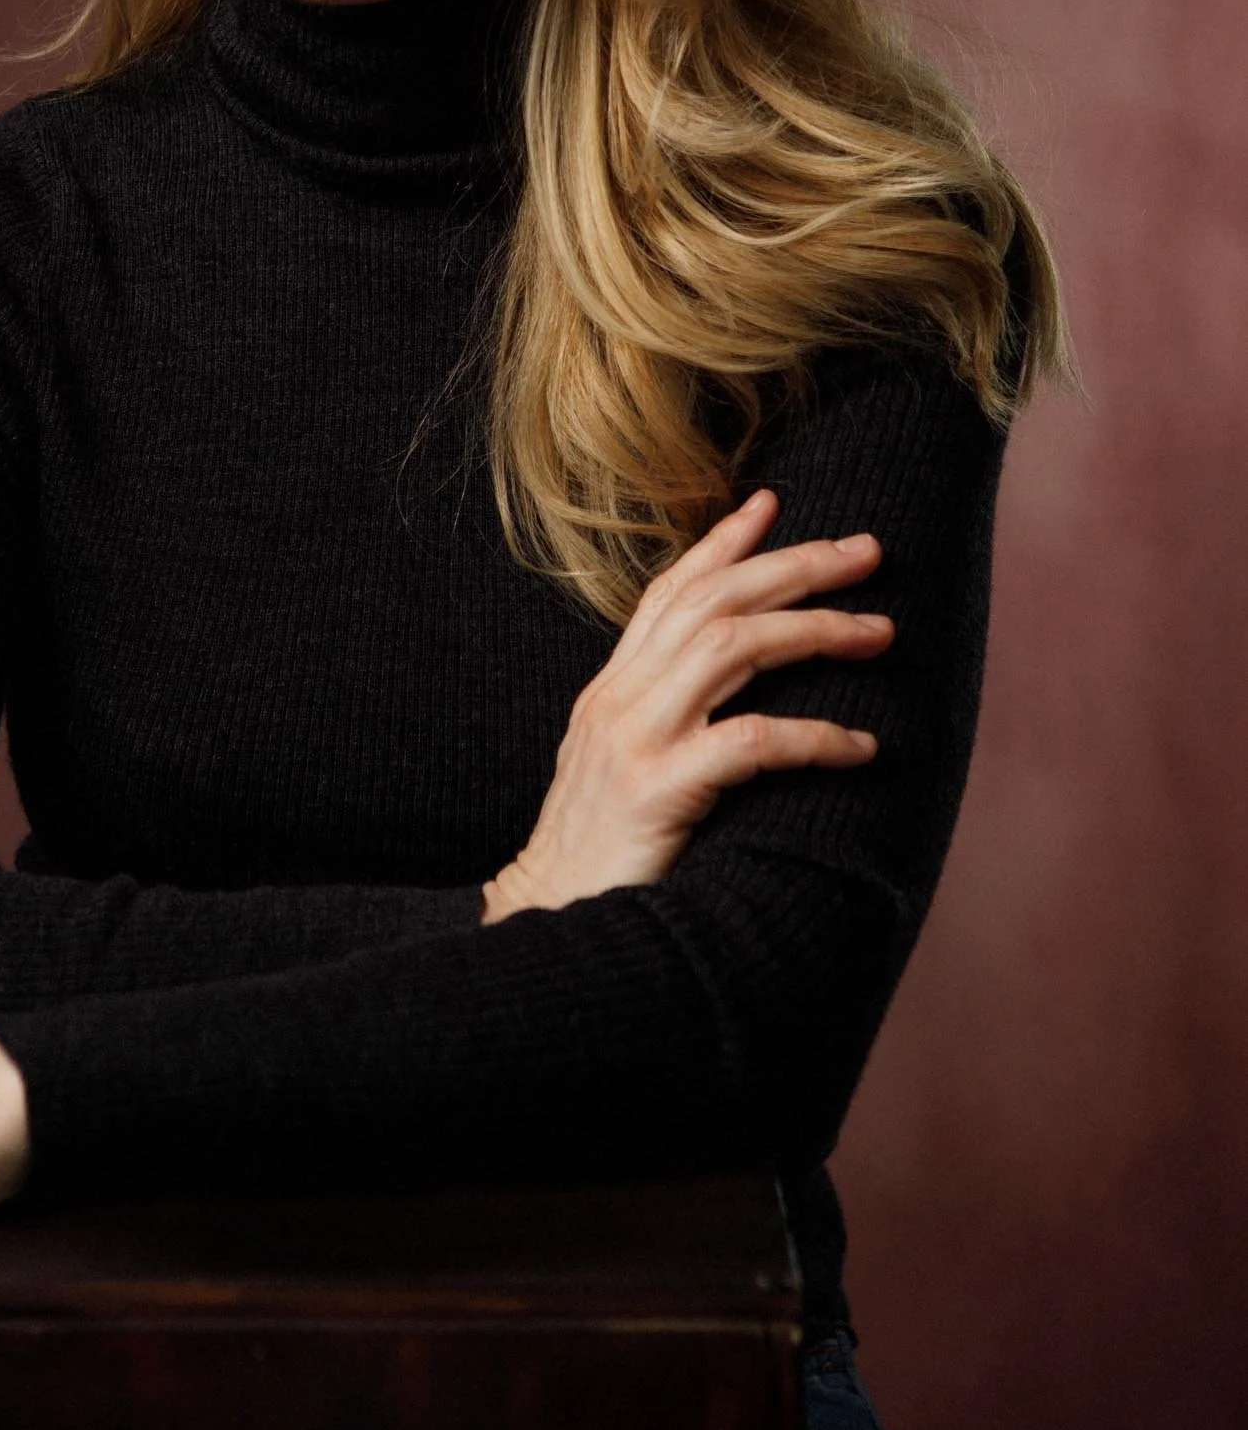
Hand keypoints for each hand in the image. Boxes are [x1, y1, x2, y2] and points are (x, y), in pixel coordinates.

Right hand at [482, 488, 889, 920]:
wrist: (549, 927)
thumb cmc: (598, 857)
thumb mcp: (618, 768)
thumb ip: (660, 719)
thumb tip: (728, 691)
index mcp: (610, 691)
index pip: (667, 593)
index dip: (720, 544)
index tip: (770, 503)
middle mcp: (619, 701)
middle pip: (714, 603)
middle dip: (794, 566)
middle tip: (866, 552)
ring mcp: (635, 741)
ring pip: (734, 649)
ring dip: (816, 631)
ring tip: (879, 633)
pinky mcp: (658, 791)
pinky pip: (752, 743)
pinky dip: (815, 737)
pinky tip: (861, 747)